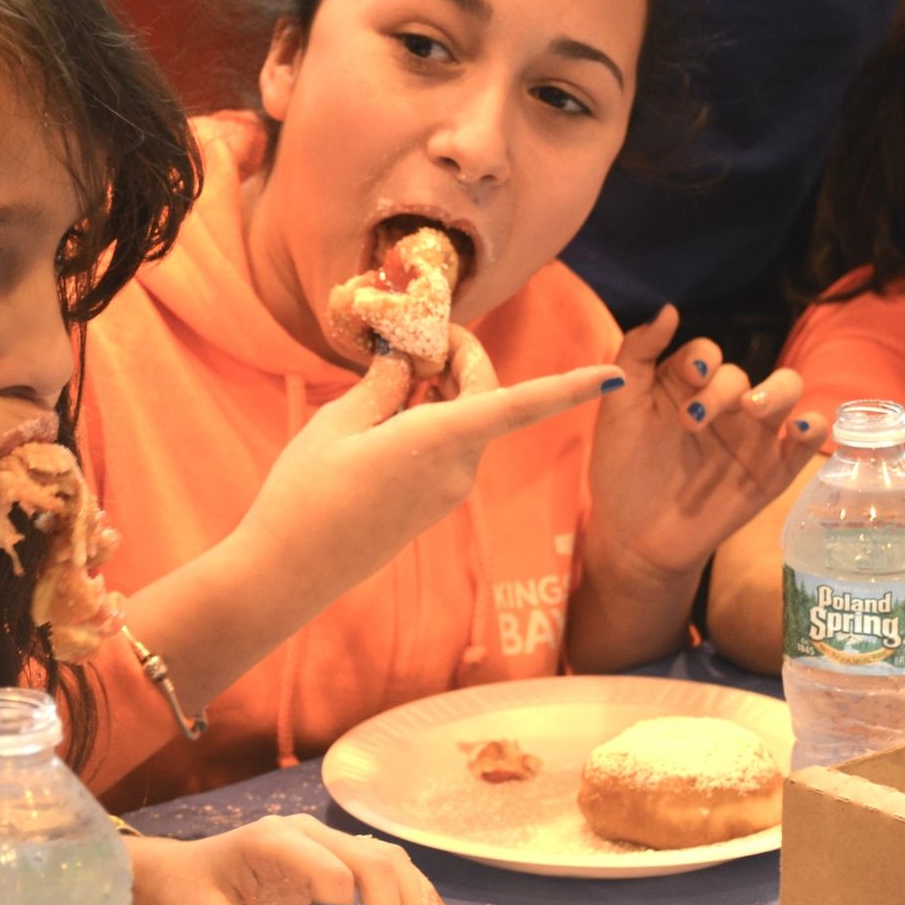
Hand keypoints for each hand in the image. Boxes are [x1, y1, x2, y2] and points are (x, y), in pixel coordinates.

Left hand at [128, 814, 451, 904]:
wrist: (181, 875)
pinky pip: (382, 867)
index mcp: (274, 841)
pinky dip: (411, 893)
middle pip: (372, 864)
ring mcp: (324, 841)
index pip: (332, 873)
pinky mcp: (334, 857)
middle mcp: (307, 833)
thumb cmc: (190, 898)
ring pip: (387, 861)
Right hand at [232, 347, 620, 603]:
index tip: (614, 374)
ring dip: (442, 388)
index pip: (518, 406)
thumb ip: (384, 384)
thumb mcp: (339, 423)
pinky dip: (432, 418)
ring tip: (391, 371)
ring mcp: (447, 493)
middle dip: (464, 359)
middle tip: (419, 334)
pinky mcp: (431, 506)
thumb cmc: (306, 493)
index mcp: (439, 442)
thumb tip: (410, 360)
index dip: (569, 388)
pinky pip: (449, 448)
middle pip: (486, 398)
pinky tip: (387, 411)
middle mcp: (456, 469)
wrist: (289, 570)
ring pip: (466, 422)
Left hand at [583, 307, 827, 583]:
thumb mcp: (619, 408)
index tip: (688, 378)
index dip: (700, 359)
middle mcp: (724, 405)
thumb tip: (669, 309)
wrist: (633, 538)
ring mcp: (752, 437)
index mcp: (687, 387)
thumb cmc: (621, 470)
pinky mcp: (772, 472)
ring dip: (776, 392)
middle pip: (744, 373)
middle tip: (694, 420)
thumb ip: (636, 355)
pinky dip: (813, 427)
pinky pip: (806, 441)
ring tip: (752, 409)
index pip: (707, 354)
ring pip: (786, 392)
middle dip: (725, 387)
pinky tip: (798, 428)